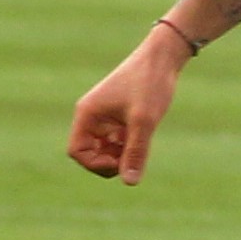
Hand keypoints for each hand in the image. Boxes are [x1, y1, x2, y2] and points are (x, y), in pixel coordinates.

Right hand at [66, 26, 191, 185]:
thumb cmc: (150, 84)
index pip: (76, 151)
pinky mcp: (118, 116)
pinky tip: (143, 137)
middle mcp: (92, 116)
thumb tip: (129, 182)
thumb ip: (136, 152)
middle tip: (132, 159)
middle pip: (89, 153)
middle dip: (108, 161)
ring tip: (139, 145)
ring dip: (119, 154)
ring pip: (104, 148)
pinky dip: (127, 145)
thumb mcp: (144, 121)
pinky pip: (116, 140)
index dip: (94, 164)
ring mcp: (104, 116)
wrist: (163, 57)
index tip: (119, 163)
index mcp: (88, 114)